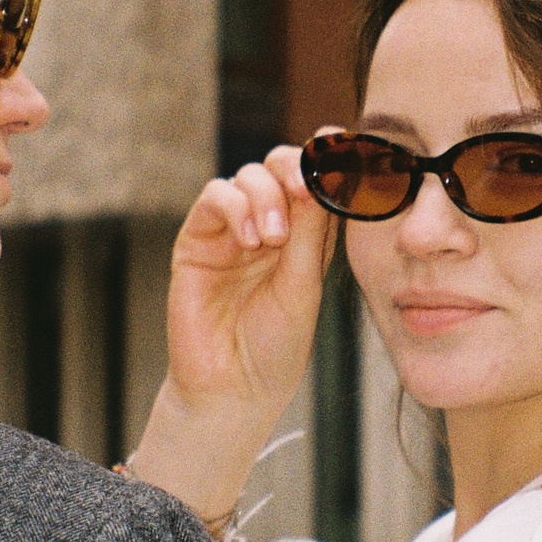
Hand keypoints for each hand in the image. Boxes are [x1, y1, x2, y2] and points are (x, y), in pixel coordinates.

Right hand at [123, 141, 338, 524]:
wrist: (232, 390)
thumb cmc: (275, 347)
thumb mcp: (305, 283)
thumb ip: (312, 229)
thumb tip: (324, 173)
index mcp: (307, 238)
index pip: (317, 182)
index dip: (328, 161)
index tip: (343, 151)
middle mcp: (270, 226)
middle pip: (281, 167)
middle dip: (295, 167)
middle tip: (304, 188)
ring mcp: (232, 231)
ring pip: (249, 175)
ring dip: (267, 195)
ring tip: (274, 240)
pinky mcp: (198, 240)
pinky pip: (215, 197)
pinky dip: (236, 206)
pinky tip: (251, 239)